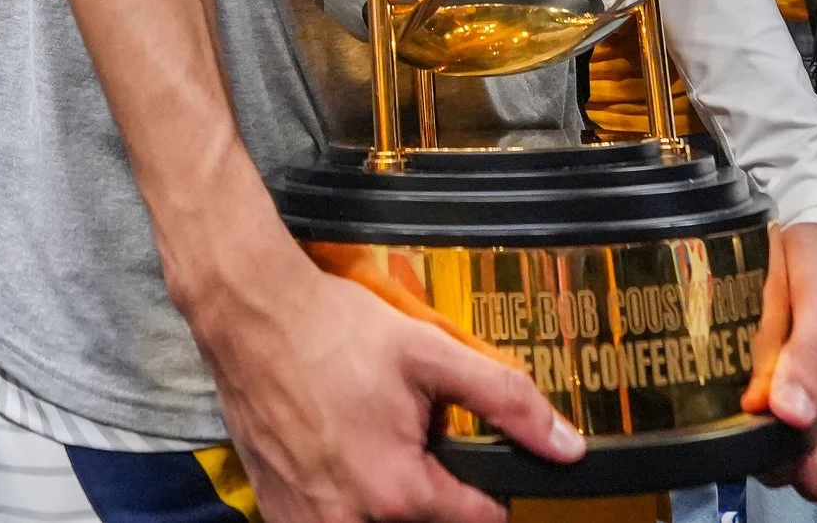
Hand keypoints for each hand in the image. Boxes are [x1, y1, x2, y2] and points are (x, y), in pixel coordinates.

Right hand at [205, 251, 583, 522]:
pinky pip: (327, 522)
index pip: (476, 519)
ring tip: (373, 442)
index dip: (488, 488)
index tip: (475, 458)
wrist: (252, 315)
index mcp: (397, 492)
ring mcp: (306, 522)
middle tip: (412, 436)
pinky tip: (338, 452)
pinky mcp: (276, 511)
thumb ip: (505, 401)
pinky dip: (342, 500)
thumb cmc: (331, 331)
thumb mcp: (432, 354)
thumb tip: (564, 445)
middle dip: (429, 488)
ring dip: (386, 497)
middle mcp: (349, 522)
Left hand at [745, 223, 816, 499]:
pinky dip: (769, 400)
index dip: (777, 450)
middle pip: (797, 466)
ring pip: (786, 445)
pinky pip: (786, 421)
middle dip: (768, 427)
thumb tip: (790, 417)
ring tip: (765, 361)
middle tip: (761, 371)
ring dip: (766, 410)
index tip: (756, 406)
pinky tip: (766, 366)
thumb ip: (808, 359)